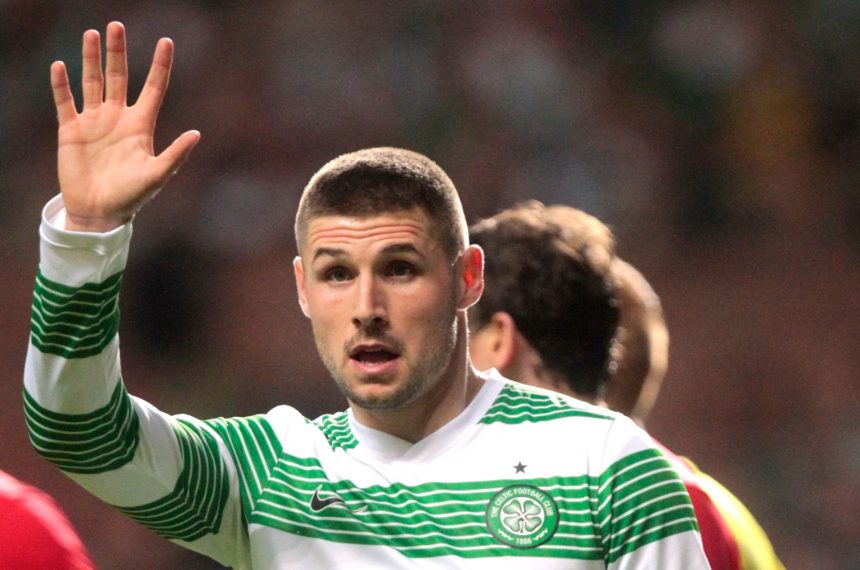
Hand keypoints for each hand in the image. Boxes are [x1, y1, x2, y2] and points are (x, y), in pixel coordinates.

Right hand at [52, 21, 199, 231]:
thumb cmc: (132, 197)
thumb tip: (197, 134)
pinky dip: (61, 85)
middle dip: (118, 51)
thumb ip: (175, 154)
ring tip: (91, 34)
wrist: (99, 213)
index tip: (166, 41)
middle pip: (119, 76)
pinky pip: (65, 102)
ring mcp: (94, 122)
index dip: (160, 65)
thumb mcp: (157, 175)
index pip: (154, 87)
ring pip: (92, 82)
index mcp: (141, 125)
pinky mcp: (71, 131)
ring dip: (90, 59)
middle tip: (116, 25)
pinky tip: (59, 65)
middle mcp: (118, 118)